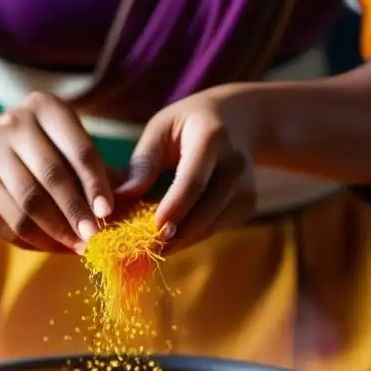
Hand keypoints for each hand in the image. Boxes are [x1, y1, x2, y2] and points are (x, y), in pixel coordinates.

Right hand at [0, 92, 113, 252]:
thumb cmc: (50, 148)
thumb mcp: (74, 143)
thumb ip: (102, 171)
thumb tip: (133, 203)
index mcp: (44, 108)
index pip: (77, 150)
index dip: (94, 184)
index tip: (108, 212)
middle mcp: (10, 127)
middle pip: (48, 178)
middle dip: (75, 212)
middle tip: (94, 236)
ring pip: (26, 207)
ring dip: (56, 232)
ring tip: (77, 246)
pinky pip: (8, 226)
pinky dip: (35, 242)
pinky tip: (56, 246)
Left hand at [116, 87, 257, 251]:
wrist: (240, 121)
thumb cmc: (188, 123)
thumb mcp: (161, 128)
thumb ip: (143, 161)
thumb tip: (123, 196)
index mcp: (211, 138)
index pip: (194, 180)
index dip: (174, 208)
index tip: (151, 230)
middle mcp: (236, 163)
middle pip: (206, 209)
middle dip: (175, 233)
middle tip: (144, 249)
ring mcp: (246, 186)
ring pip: (211, 224)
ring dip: (181, 240)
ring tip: (151, 247)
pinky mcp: (248, 205)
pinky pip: (216, 228)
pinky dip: (193, 236)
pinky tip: (173, 235)